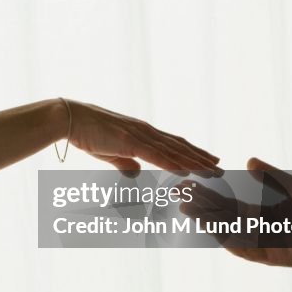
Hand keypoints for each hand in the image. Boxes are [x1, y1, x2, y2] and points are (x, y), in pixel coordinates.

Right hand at [65, 99, 221, 175]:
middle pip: (179, 146)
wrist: (69, 118)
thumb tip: (136, 173)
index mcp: (141, 133)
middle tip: (221, 168)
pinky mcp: (129, 141)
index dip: (193, 152)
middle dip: (201, 158)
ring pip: (172, 151)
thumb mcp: (109, 152)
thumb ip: (124, 162)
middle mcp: (145, 131)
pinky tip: (185, 172)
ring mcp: (138, 135)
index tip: (209, 161)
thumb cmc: (86, 133)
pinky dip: (172, 164)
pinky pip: (155, 155)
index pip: (173, 143)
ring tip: (212, 172)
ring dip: (194, 162)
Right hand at [181, 157, 291, 267]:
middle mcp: (253, 229)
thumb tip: (248, 160)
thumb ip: (271, 175)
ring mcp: (259, 244)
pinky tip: (214, 231)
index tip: (187, 182)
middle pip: (219, 216)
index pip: (224, 202)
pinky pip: (243, 249)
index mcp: (256, 212)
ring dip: (206, 222)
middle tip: (178, 195)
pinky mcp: (268, 257)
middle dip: (199, 206)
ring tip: (188, 210)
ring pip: (226, 232)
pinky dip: (228, 240)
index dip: (206, 193)